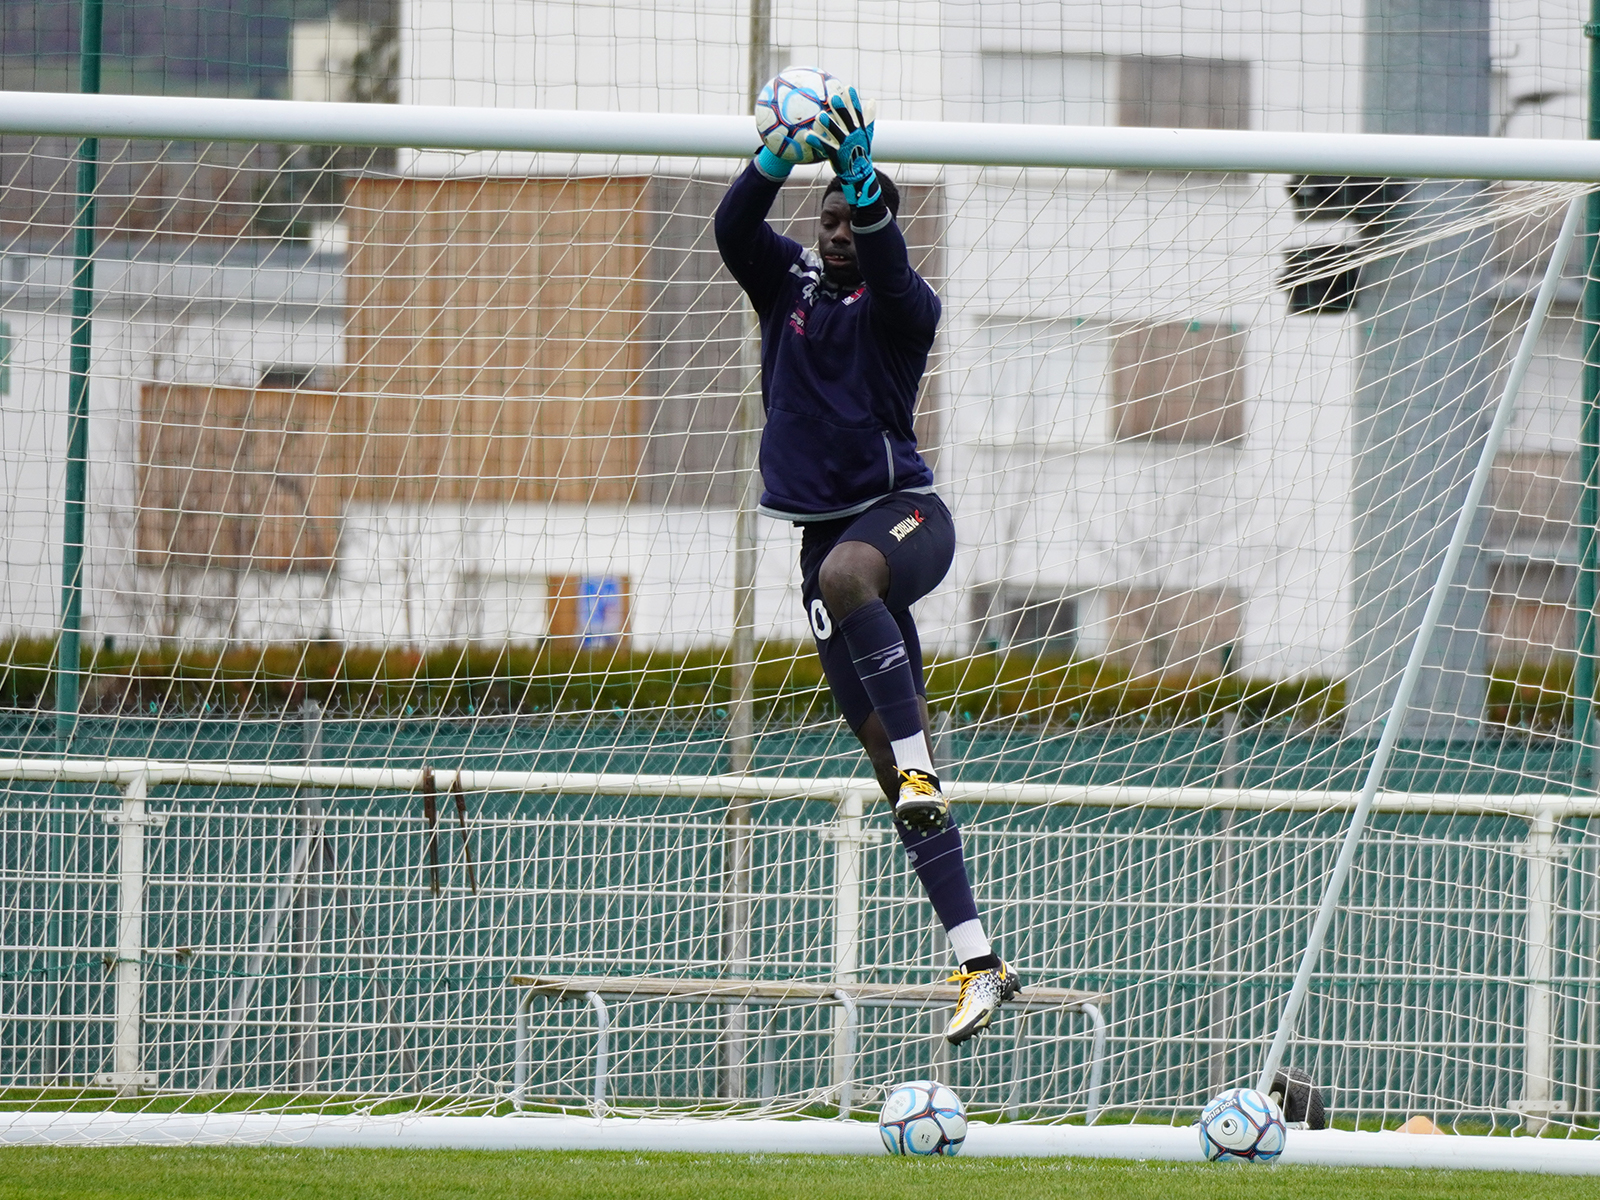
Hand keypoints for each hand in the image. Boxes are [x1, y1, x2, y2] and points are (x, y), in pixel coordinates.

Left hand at [804, 82, 880, 206]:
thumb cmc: (861, 151)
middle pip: (847, 121)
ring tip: (819, 116)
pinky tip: (806, 135)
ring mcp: (845, 147)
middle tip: (833, 97)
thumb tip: (872, 100)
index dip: (853, 101)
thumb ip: (868, 117)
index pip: (858, 113)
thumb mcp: (867, 134)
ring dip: (828, 125)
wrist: (860, 175)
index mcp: (860, 131)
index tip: (847, 88)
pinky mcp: (836, 156)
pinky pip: (825, 148)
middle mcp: (853, 137)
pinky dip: (816, 141)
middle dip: (841, 110)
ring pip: (836, 134)